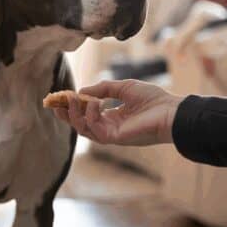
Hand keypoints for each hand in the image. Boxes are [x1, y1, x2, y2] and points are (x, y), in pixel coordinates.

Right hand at [53, 79, 182, 145]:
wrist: (171, 111)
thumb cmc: (153, 99)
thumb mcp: (124, 87)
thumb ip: (103, 88)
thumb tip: (82, 91)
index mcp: (113, 118)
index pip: (87, 115)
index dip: (73, 107)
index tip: (62, 97)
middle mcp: (109, 128)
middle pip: (80, 125)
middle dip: (67, 114)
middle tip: (56, 103)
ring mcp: (111, 134)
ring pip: (83, 129)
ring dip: (75, 114)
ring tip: (73, 99)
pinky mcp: (115, 138)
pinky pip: (94, 128)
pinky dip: (90, 114)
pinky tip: (94, 102)